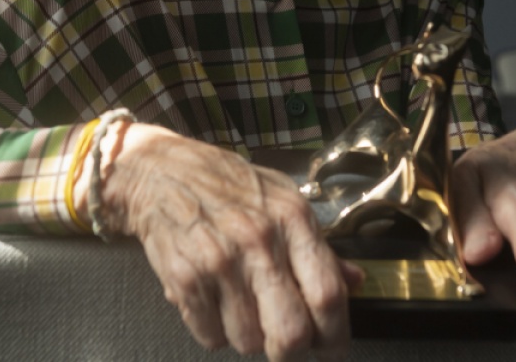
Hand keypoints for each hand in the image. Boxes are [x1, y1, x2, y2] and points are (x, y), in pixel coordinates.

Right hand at [99, 124, 360, 360]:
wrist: (160, 171)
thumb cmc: (226, 185)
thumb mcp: (282, 199)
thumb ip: (319, 246)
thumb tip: (355, 282)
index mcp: (293, 219)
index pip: (328, 295)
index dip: (336, 336)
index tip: (333, 349)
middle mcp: (259, 240)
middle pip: (291, 332)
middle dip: (291, 350)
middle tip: (286, 343)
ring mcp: (219, 261)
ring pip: (248, 341)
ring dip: (248, 336)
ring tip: (240, 304)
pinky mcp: (184, 278)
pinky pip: (211, 337)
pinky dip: (214, 329)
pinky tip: (213, 300)